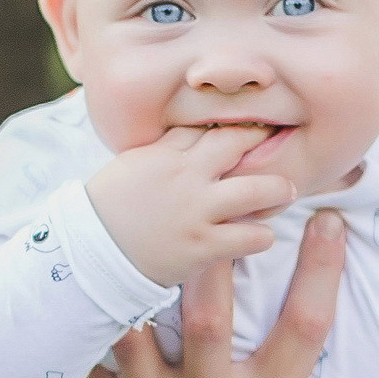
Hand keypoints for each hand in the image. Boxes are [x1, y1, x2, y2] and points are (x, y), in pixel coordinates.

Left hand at [79, 211, 378, 377]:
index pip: (306, 327)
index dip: (322, 268)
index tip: (329, 218)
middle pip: (209, 315)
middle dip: (213, 255)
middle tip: (217, 202)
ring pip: (138, 331)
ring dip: (140, 281)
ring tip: (145, 229)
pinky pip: (89, 362)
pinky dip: (84, 324)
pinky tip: (89, 278)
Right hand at [85, 124, 295, 286]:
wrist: (92, 252)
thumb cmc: (107, 209)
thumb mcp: (131, 166)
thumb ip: (164, 150)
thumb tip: (192, 137)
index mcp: (165, 153)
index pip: (208, 127)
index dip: (233, 126)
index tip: (250, 127)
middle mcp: (186, 176)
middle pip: (237, 143)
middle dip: (260, 141)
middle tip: (277, 146)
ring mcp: (197, 211)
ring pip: (257, 189)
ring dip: (278, 189)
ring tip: (286, 191)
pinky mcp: (203, 245)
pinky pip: (249, 237)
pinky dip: (261, 235)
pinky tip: (261, 235)